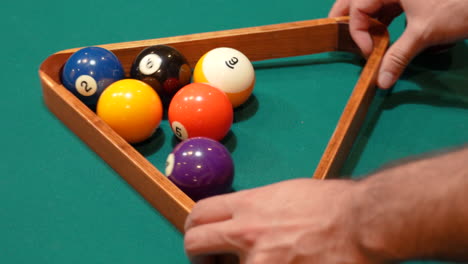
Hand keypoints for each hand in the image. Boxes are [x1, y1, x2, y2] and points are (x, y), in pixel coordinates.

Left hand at [184, 178, 378, 263]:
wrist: (360, 223)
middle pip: (194, 243)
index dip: (194, 226)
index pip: (199, 213)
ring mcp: (259, 261)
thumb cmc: (330, 204)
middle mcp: (246, 232)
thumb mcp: (284, 194)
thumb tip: (241, 220)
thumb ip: (255, 210)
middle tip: (211, 260)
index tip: (201, 236)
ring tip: (254, 263)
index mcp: (249, 206)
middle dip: (197, 254)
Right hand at [329, 0, 467, 88]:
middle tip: (337, 33)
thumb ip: (398, 57)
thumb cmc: (457, 8)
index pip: (358, 7)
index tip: (368, 51)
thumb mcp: (423, 34)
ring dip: (364, 20)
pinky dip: (380, 19)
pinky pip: (385, 5)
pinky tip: (380, 35)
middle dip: (346, 16)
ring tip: (358, 38)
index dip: (358, 31)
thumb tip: (381, 82)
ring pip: (371, 2)